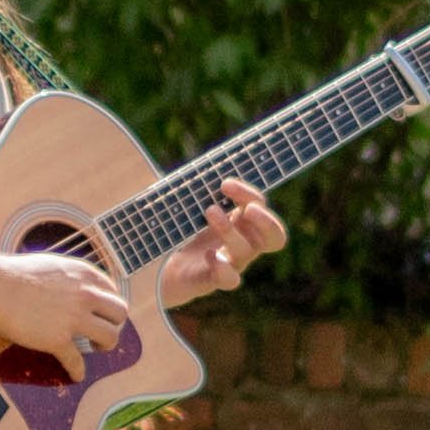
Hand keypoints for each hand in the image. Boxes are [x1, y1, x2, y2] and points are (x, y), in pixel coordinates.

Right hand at [0, 249, 126, 379]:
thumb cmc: (15, 274)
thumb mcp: (53, 265)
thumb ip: (71, 277)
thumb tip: (78, 288)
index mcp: (84, 274)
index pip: (112, 291)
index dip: (108, 305)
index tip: (102, 314)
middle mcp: (85, 295)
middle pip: (120, 313)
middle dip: (114, 324)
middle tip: (102, 331)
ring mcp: (73, 319)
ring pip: (110, 337)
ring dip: (106, 346)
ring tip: (95, 348)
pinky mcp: (57, 340)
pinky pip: (77, 361)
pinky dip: (78, 371)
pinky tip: (76, 375)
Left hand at [160, 179, 287, 308]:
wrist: (154, 269)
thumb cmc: (173, 231)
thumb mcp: (181, 204)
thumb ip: (185, 185)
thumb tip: (154, 148)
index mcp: (238, 221)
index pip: (259, 205)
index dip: (248, 194)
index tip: (224, 184)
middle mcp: (241, 243)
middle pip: (275, 236)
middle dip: (266, 220)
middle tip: (248, 209)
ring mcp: (229, 263)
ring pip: (247, 251)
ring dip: (231, 230)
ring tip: (209, 212)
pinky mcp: (211, 281)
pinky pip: (230, 280)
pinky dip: (223, 268)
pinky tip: (209, 255)